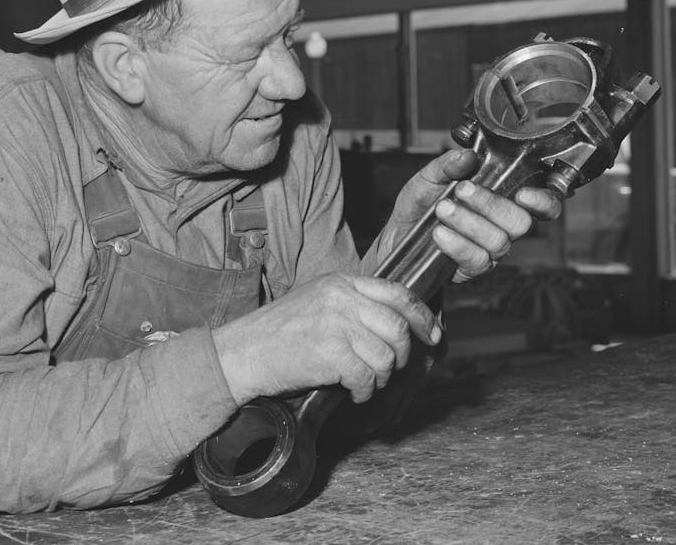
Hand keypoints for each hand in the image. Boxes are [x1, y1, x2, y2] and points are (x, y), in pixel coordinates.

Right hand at [211, 273, 441, 404]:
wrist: (243, 351)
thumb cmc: (278, 331)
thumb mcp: (316, 300)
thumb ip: (351, 302)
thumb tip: (392, 322)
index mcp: (341, 282)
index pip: (396, 292)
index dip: (421, 316)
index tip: (432, 334)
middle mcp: (342, 298)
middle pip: (397, 326)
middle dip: (402, 354)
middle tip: (392, 368)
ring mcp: (336, 324)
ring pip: (386, 355)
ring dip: (382, 376)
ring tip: (367, 382)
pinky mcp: (330, 353)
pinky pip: (367, 376)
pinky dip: (366, 391)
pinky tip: (354, 393)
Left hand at [388, 149, 560, 281]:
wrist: (397, 233)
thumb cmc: (421, 204)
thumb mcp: (430, 176)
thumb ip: (448, 164)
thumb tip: (467, 156)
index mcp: (501, 199)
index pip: (541, 204)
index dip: (542, 201)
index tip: (524, 194)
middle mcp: (501, 226)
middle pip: (520, 222)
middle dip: (490, 204)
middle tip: (462, 190)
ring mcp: (489, 249)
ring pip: (498, 241)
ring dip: (468, 222)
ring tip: (442, 209)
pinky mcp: (472, 267)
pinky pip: (476, 260)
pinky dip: (457, 244)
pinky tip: (439, 233)